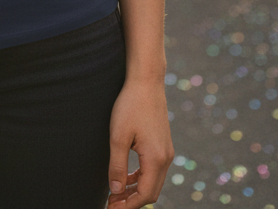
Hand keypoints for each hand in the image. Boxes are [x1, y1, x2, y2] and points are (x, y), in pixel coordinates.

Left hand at [108, 81, 172, 205]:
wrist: (146, 82)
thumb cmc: (130, 106)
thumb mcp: (118, 137)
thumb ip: (117, 166)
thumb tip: (116, 191)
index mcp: (156, 159)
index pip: (144, 195)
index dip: (127, 205)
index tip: (110, 207)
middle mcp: (165, 158)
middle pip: (151, 192)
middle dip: (131, 201)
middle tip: (111, 203)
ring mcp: (166, 151)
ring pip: (153, 182)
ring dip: (135, 190)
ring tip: (116, 193)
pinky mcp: (163, 144)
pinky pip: (154, 170)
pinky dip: (141, 178)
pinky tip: (127, 176)